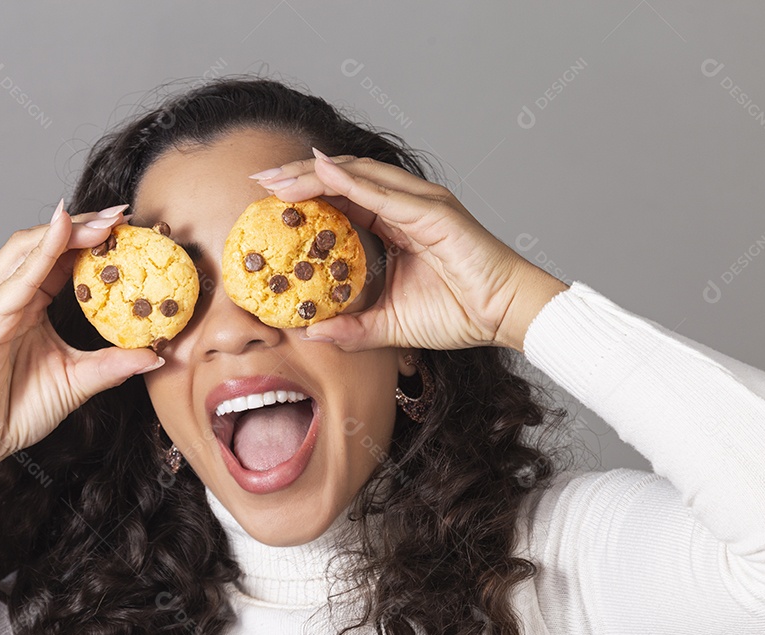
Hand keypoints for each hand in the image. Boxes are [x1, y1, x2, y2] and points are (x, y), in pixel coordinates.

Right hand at [0, 200, 163, 498]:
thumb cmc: (17, 409)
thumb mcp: (79, 380)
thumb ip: (114, 364)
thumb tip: (156, 355)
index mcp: (27, 304)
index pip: (59, 257)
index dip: (91, 238)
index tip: (129, 226)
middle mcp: (6, 296)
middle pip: (43, 242)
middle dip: (83, 223)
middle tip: (122, 213)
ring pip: (26, 250)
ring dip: (65, 231)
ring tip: (103, 220)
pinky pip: (15, 281)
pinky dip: (40, 253)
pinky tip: (63, 235)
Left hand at [254, 151, 567, 352]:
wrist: (504, 316)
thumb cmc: (460, 313)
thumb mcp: (390, 324)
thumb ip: (352, 328)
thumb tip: (310, 333)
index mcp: (396, 225)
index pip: (341, 200)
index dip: (304, 195)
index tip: (267, 200)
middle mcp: (406, 206)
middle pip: (343, 180)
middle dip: (299, 176)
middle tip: (260, 179)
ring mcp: (420, 204)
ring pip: (357, 177)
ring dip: (314, 173)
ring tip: (277, 177)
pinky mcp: (433, 212)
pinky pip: (382, 193)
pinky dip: (348, 181)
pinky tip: (318, 172)